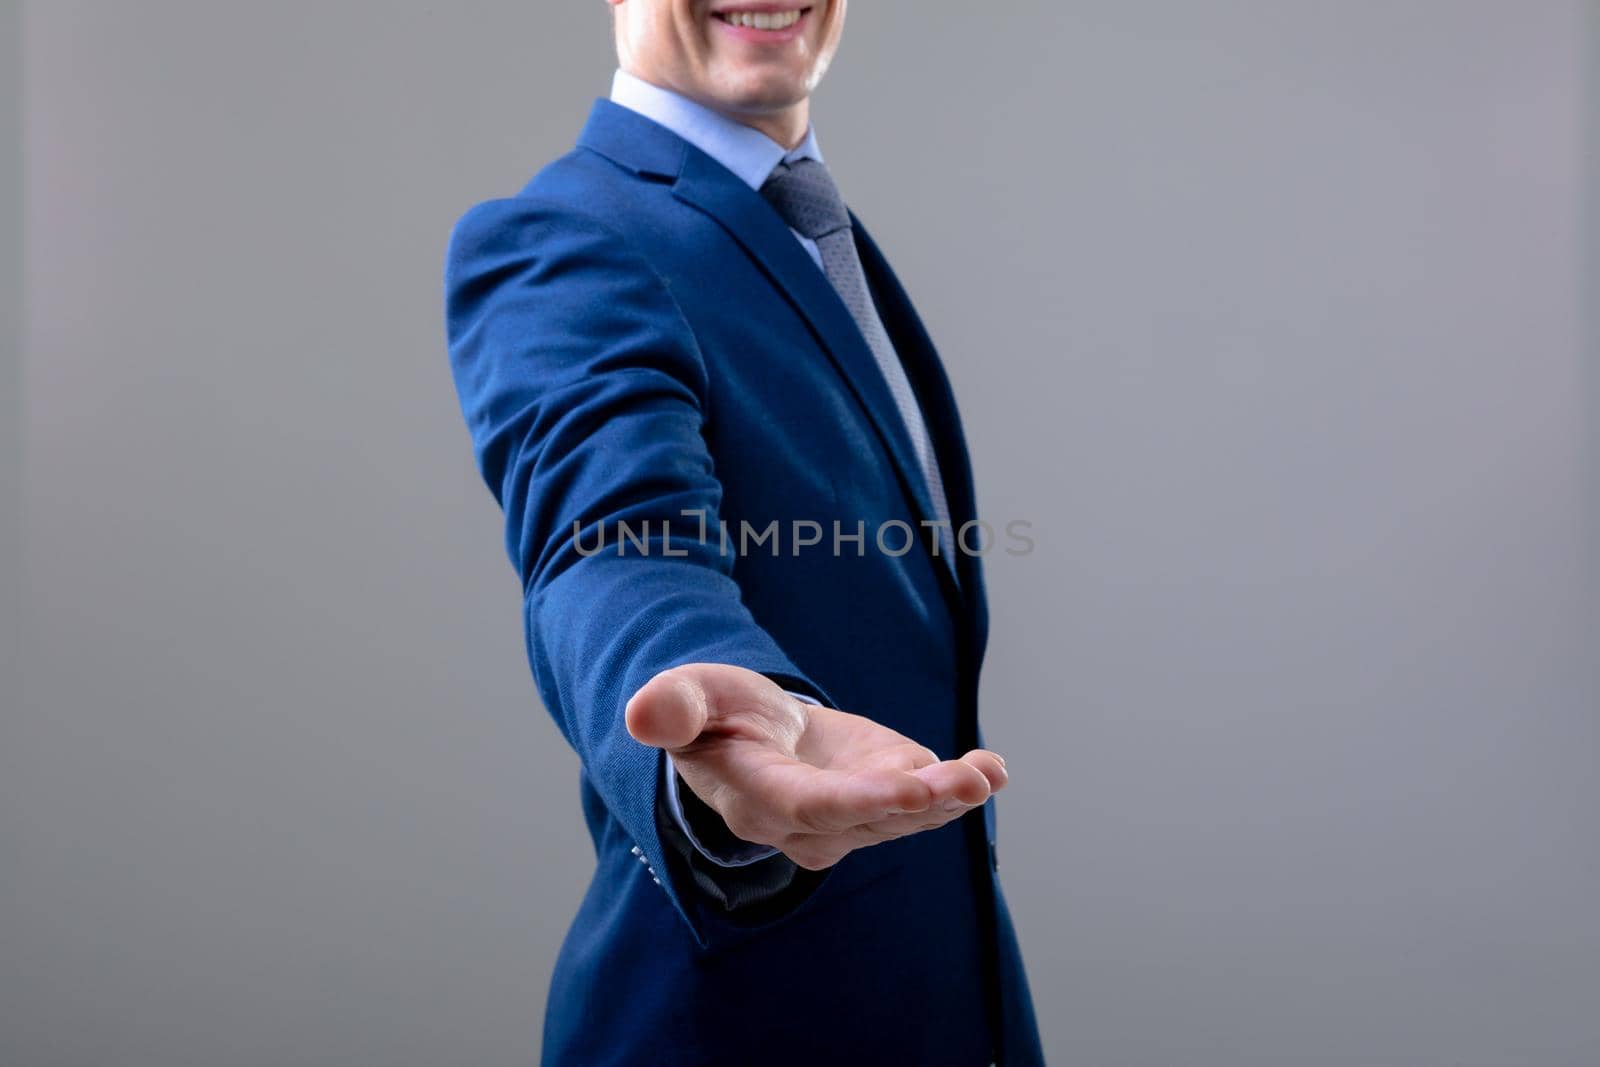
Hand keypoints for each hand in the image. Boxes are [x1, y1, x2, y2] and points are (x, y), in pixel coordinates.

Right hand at [625, 663, 1006, 870]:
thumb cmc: (715, 713)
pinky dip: (962, 786)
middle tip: (965, 780)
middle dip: (918, 800)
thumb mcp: (689, 697)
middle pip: (868, 817)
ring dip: (949, 797)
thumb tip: (642, 715)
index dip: (858, 799)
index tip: (905, 784)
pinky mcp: (883, 801)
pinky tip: (993, 768)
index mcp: (756, 795)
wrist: (749, 734)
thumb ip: (673, 708)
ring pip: (904, 817)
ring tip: (987, 774)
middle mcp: (806, 822)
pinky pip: (925, 803)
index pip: (809, 807)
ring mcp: (850, 818)